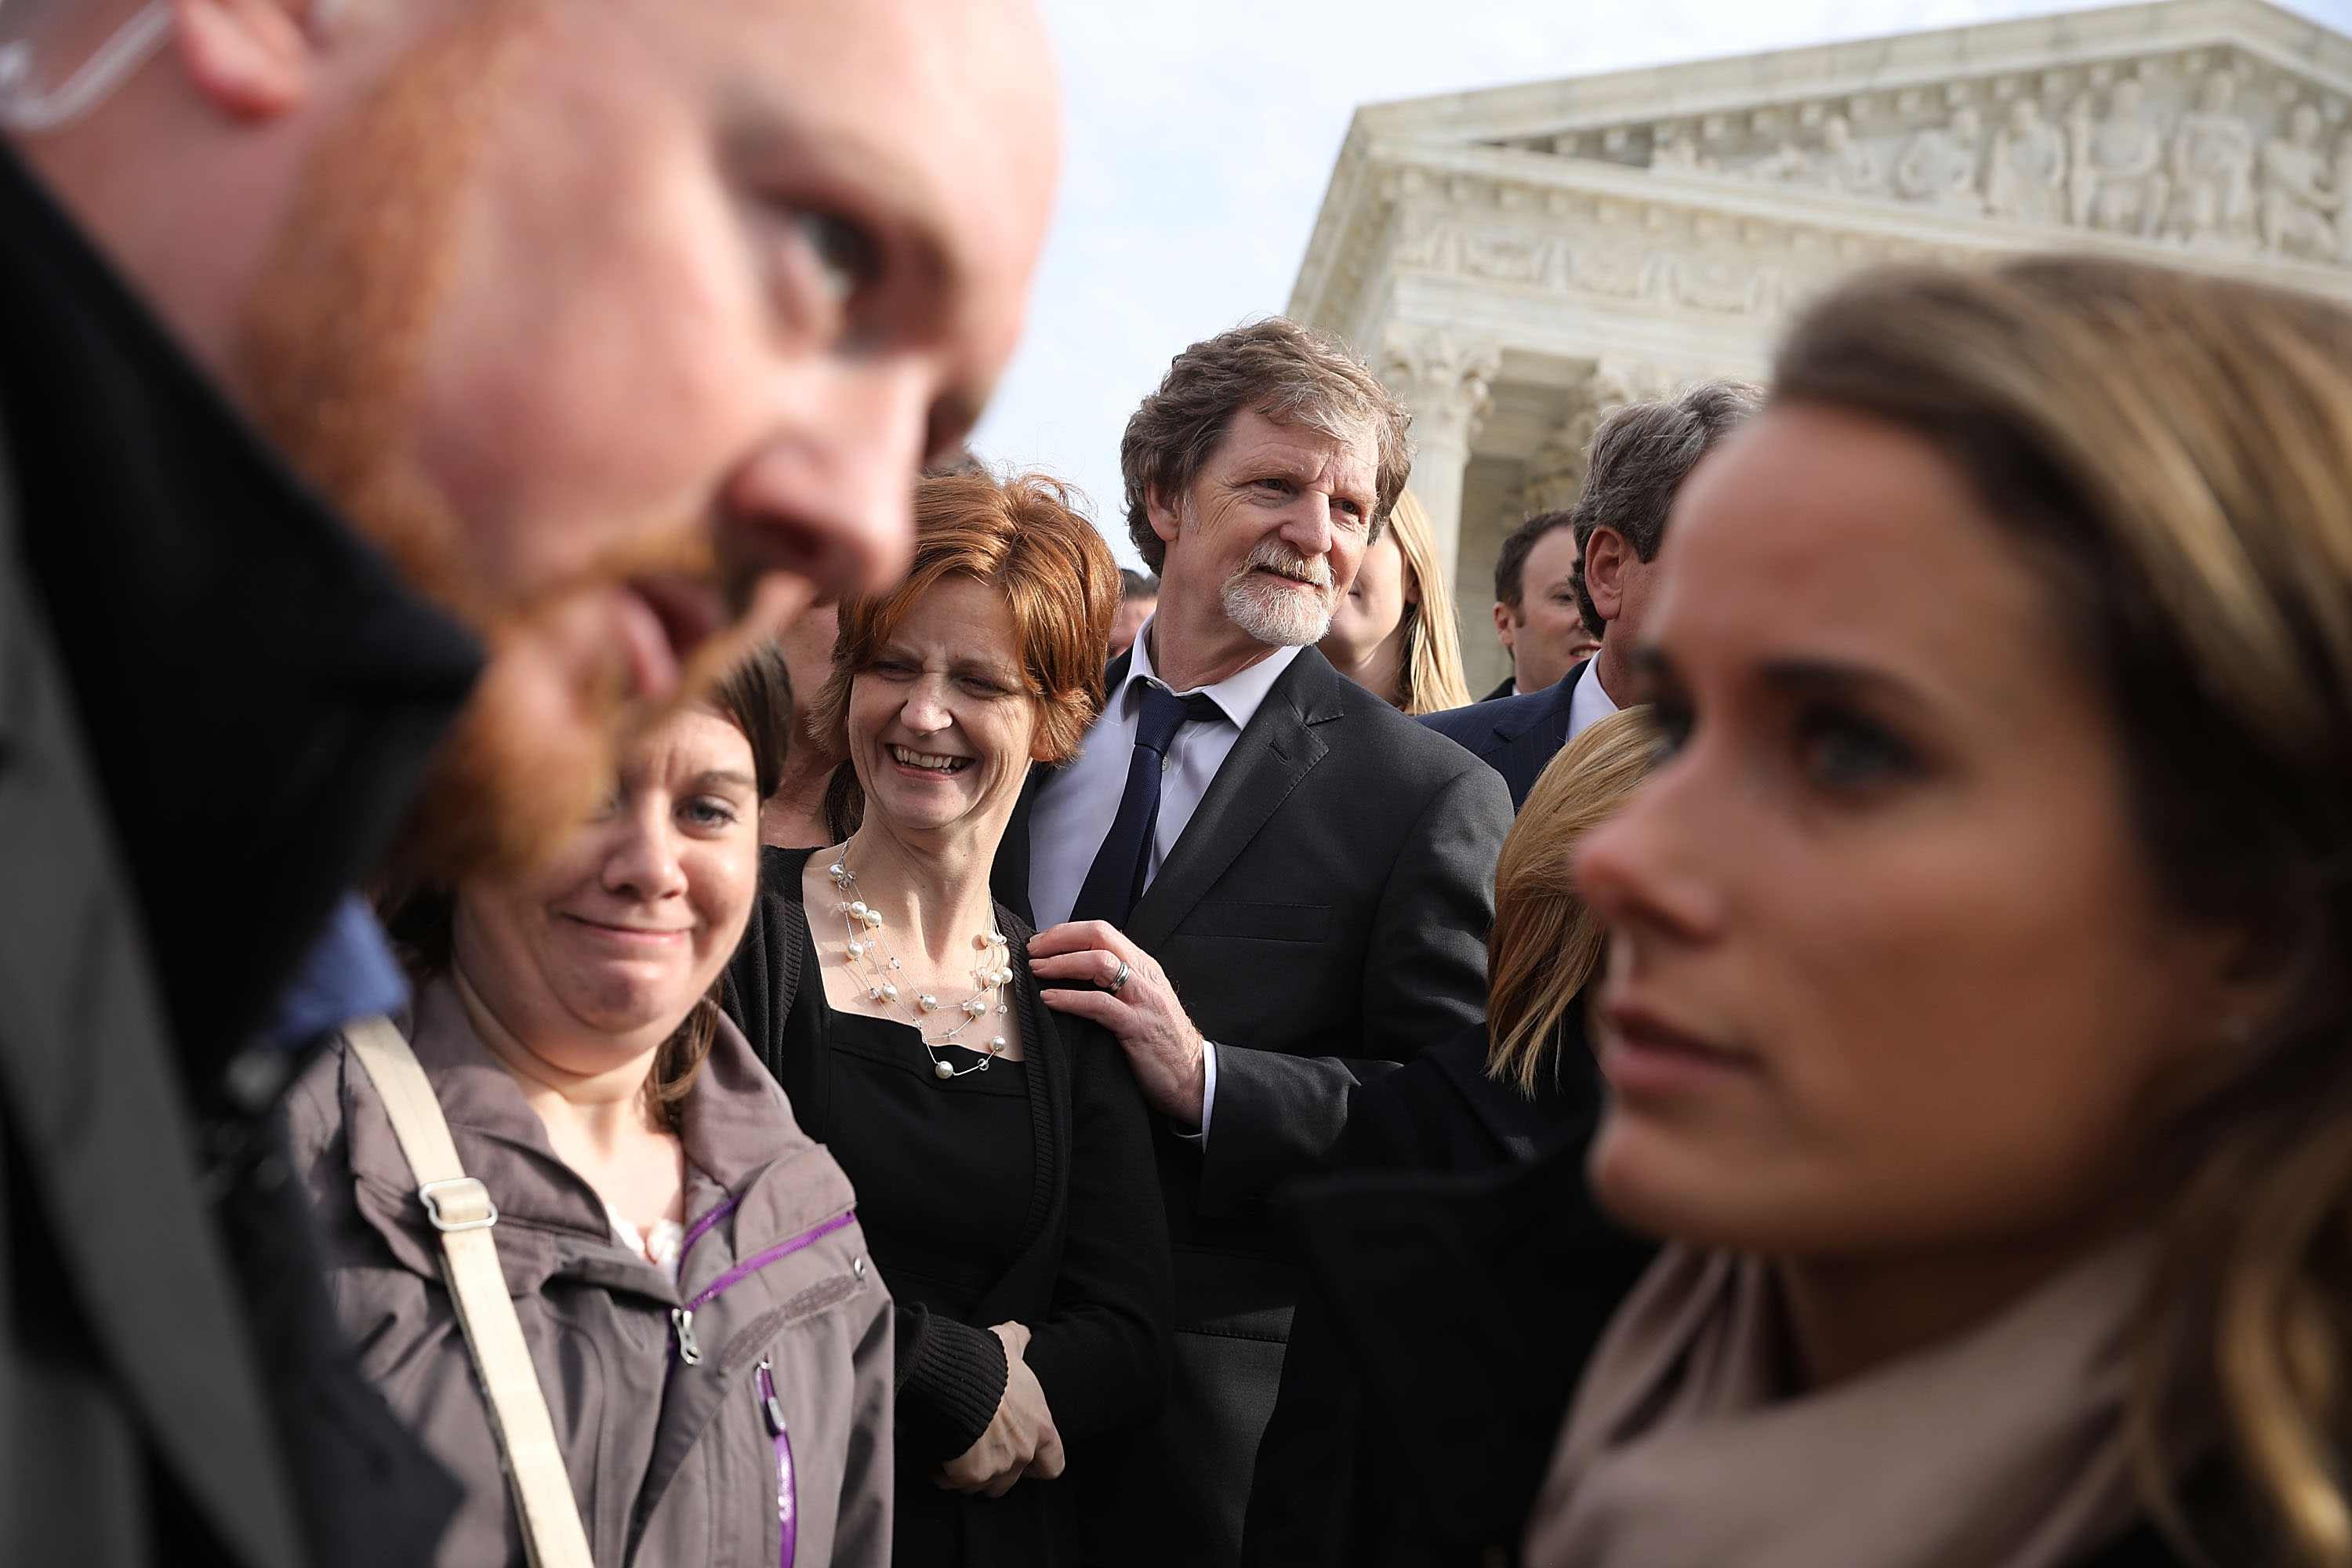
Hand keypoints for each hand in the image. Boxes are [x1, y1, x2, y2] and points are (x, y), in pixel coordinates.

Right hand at [936, 1322, 1064, 1496]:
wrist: (956, 1377)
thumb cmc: (986, 1360)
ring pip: (982, 1486)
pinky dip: (942, 1473)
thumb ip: (1020, 1340)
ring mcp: (998, 1467)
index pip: (1053, 1465)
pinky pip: (953, 1483)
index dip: (1037, 1464)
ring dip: (968, 1474)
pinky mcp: (970, 1474)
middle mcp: (1023, 1451)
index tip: (1020, 1457)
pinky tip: (935, 1457)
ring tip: (953, 1453)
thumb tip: (1023, 1333)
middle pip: (1011, 1481)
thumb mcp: (1009, 1344)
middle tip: (975, 1451)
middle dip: (993, 1470)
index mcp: (1040, 1426)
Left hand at [1028, 921, 1205, 1127]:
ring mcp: (1143, 999)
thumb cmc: (1160, 1042)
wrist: (1192, 1076)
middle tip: (1032, 951)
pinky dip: (1070, 998)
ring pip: (1099, 963)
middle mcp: (1144, 975)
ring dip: (1061, 963)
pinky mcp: (1137, 1026)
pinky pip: (1099, 1004)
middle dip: (1060, 938)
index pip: (1102, 931)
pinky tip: (1050, 999)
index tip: (1040, 941)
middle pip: (1099, 937)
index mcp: (1143, 966)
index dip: (1066, 931)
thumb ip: (1114, 983)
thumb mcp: (1139, 1001)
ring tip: (1037, 971)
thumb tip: (1069, 972)